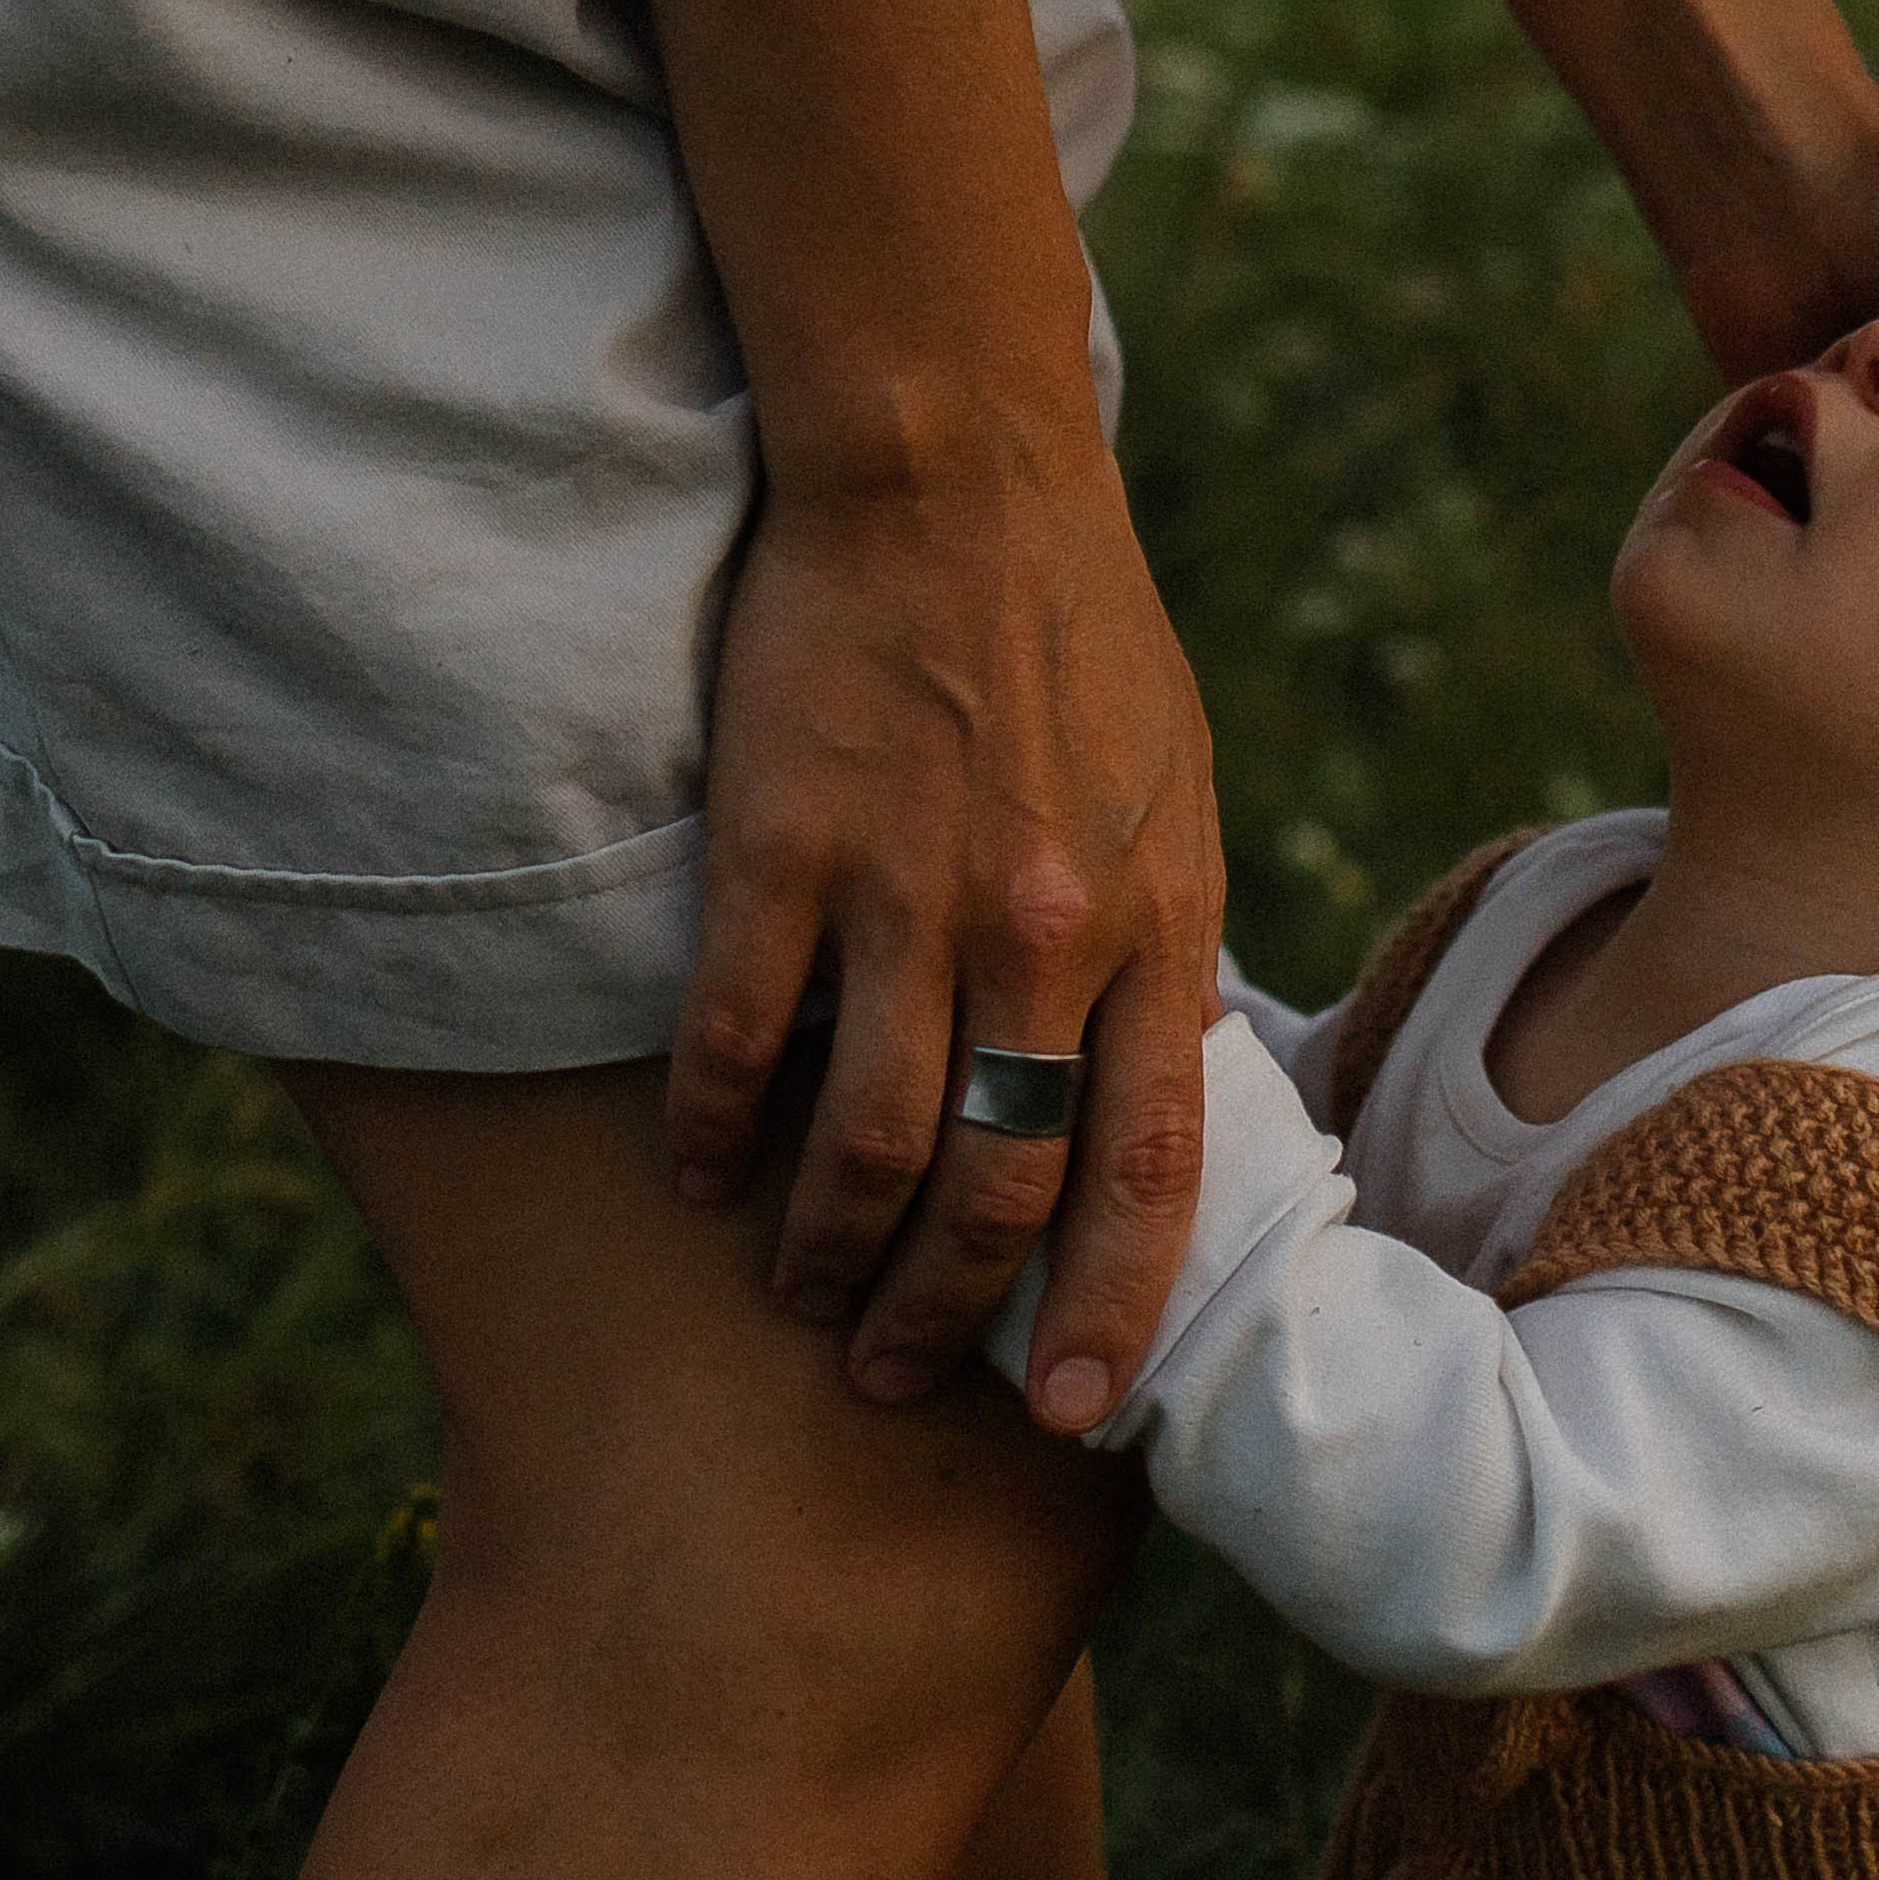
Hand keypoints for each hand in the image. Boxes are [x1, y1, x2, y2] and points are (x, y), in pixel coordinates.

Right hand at [667, 434, 1222, 1419]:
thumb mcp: (1179, 794)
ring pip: (872, 1139)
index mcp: (1159, 918)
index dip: (1111, 1302)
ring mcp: (909, 892)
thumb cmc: (1080, 631)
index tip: (1078, 1409)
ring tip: (802, 1294)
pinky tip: (699, 1175)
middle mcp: (1045, 929)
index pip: (1148, 1162)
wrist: (957, 470)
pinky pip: (740, 1039)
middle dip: (950, 1310)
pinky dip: (717, 1131)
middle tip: (898, 1370)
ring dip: (829, 1246)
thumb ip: (1161, 945)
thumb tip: (1141, 1092)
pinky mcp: (784, 846)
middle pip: (1002, 1182)